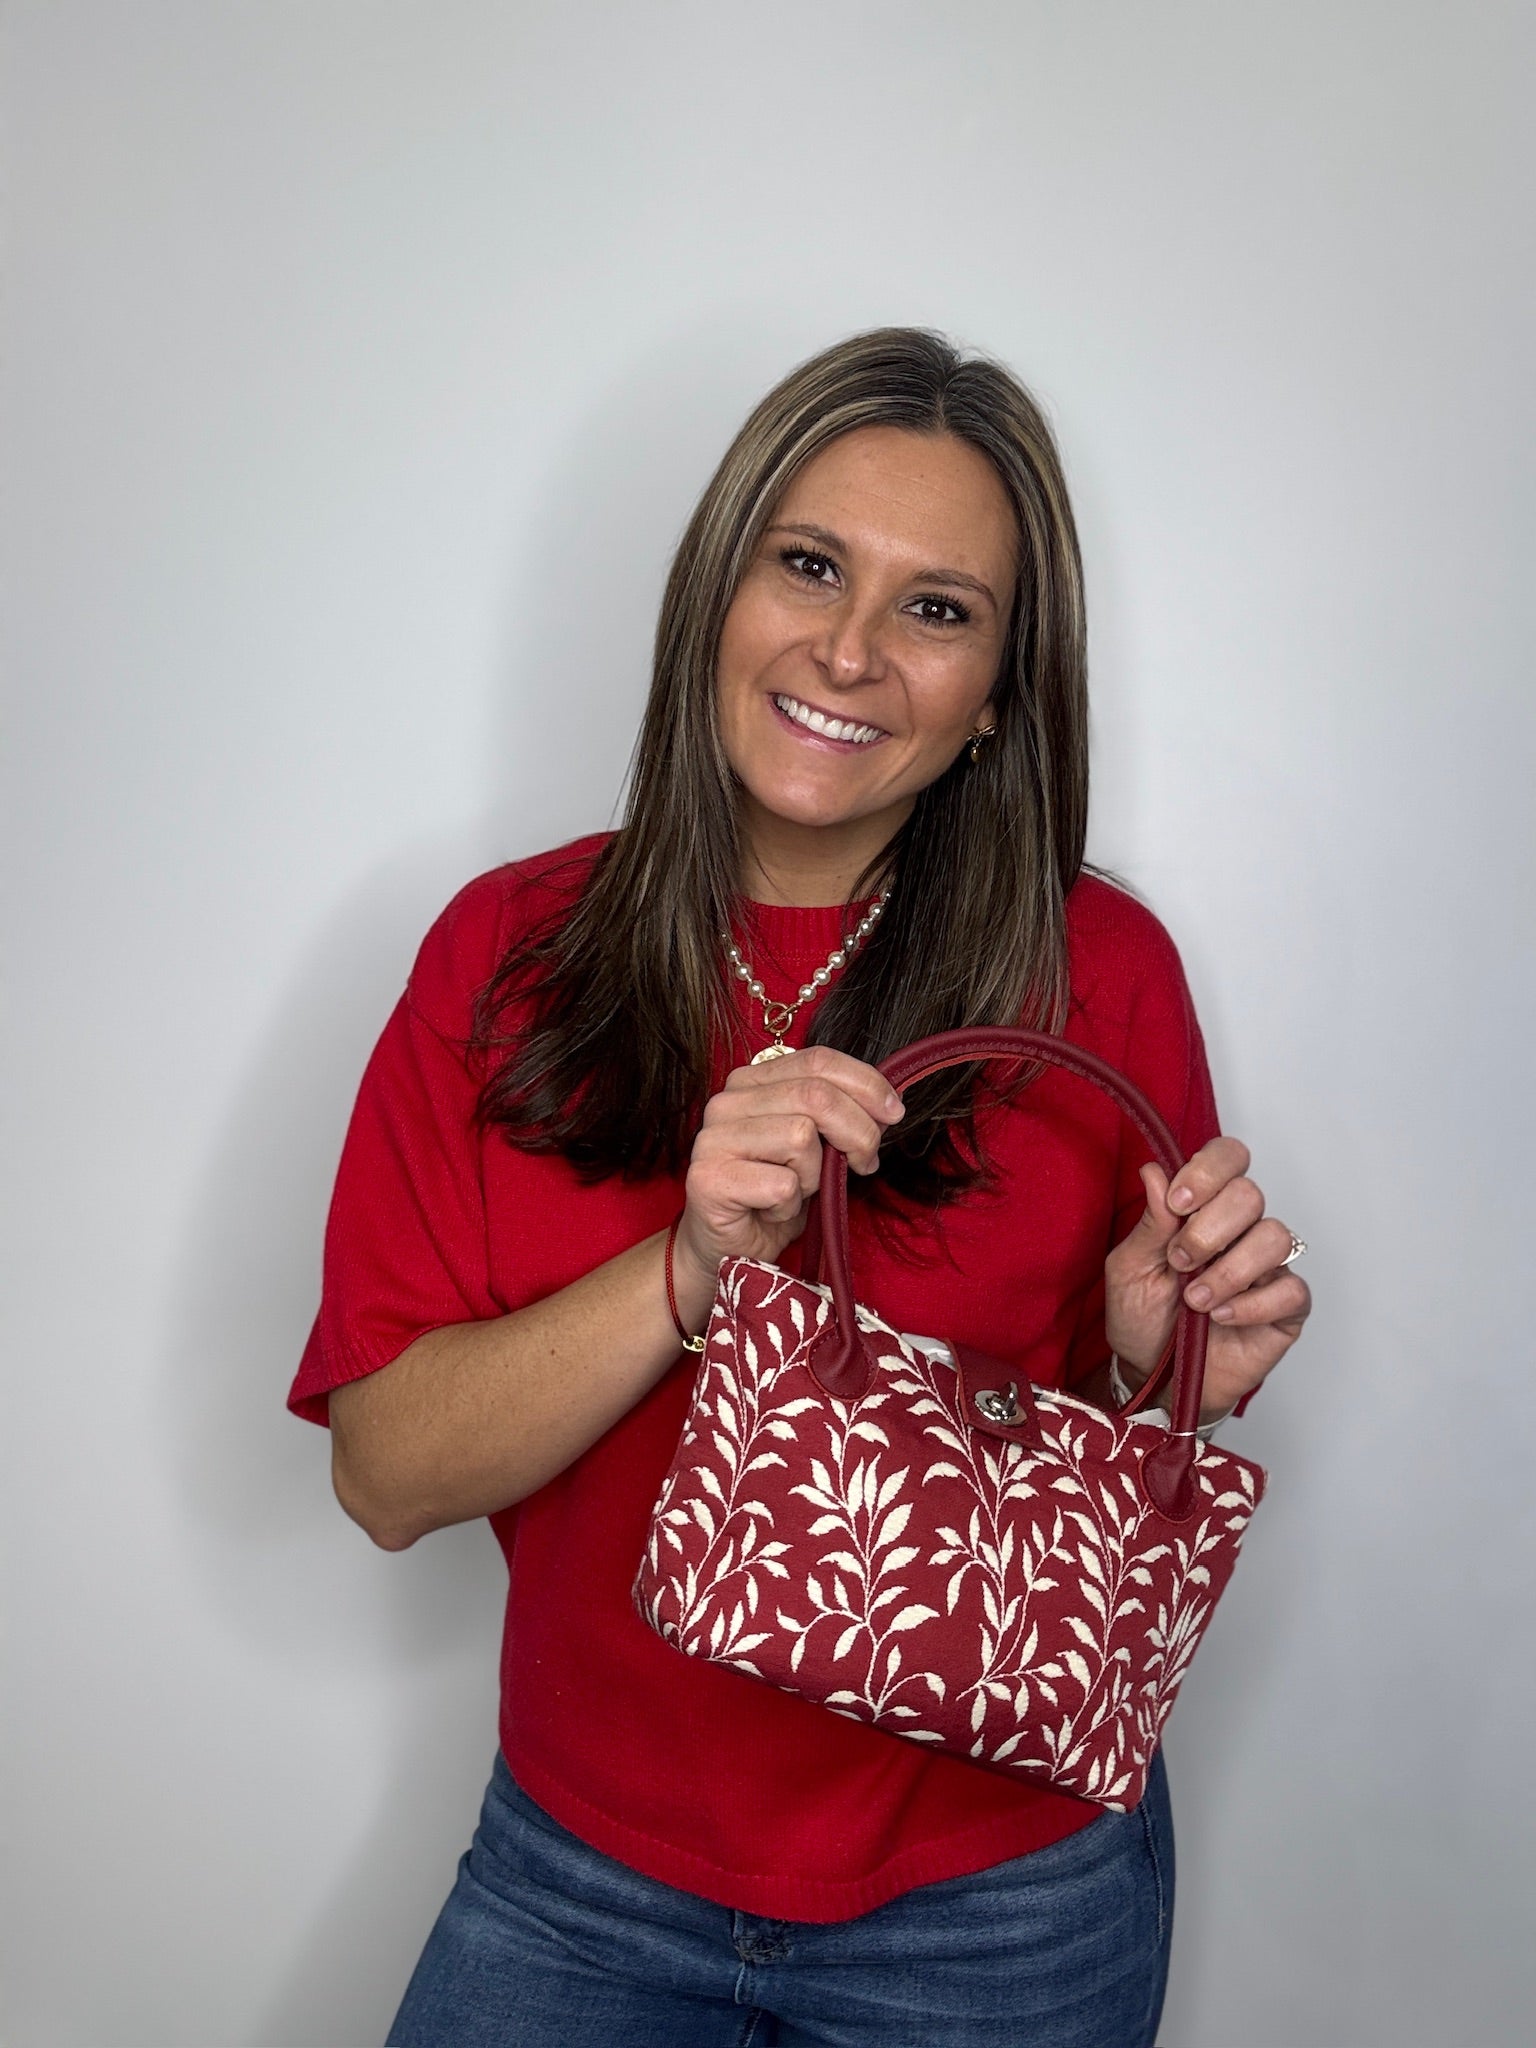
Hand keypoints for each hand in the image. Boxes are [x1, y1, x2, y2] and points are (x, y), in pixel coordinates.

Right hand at [671, 1046, 905, 1298]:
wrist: (729, 1249)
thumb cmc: (774, 1195)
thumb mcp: (815, 1146)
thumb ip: (838, 1115)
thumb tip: (887, 1106)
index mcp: (751, 1082)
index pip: (818, 1060)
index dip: (865, 1083)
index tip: (893, 1113)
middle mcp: (726, 1102)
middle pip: (816, 1095)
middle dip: (858, 1132)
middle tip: (865, 1163)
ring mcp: (712, 1139)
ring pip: (800, 1137)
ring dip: (814, 1177)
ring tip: (796, 1192)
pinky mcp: (708, 1179)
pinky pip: (782, 1184)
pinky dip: (791, 1206)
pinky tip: (773, 1211)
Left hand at [1104, 1138, 1310, 1421]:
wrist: (1157, 1378)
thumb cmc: (1142, 1319)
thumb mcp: (1130, 1268)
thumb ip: (1150, 1222)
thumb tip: (1155, 1171)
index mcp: (1203, 1209)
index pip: (1228, 1158)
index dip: (1208, 1171)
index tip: (1179, 1202)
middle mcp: (1241, 1230)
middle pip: (1250, 1194)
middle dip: (1209, 1229)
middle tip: (1180, 1262)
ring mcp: (1268, 1267)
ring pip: (1276, 1236)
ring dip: (1228, 1270)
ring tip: (1195, 1300)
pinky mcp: (1286, 1308)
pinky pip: (1292, 1289)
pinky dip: (1252, 1304)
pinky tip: (1221, 1318)